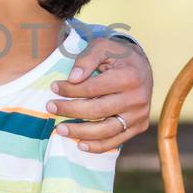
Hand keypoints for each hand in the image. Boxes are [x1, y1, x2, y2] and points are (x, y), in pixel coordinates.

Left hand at [47, 35, 151, 153]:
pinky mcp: (139, 126)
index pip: (93, 88)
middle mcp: (137, 98)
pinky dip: (98, 146)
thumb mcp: (103, 46)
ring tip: (60, 129)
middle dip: (70, 110)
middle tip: (50, 108)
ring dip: (80, 132)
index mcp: (129, 77)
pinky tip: (80, 144)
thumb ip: (87, 59)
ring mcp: (139, 115)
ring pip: (106, 130)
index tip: (54, 87)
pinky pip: (116, 141)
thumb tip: (72, 78)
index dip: (71, 89)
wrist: (142, 67)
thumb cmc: (118, 55)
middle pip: (98, 110)